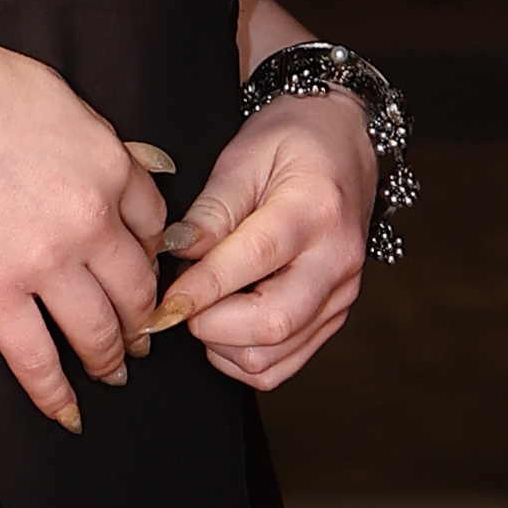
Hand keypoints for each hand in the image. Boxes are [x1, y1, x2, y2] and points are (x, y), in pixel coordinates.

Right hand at [0, 31, 170, 428]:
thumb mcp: (59, 95)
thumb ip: (100, 139)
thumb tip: (135, 166)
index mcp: (110, 168)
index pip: (154, 224)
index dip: (153, 254)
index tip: (147, 270)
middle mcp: (91, 222)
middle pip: (137, 287)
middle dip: (145, 318)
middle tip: (144, 337)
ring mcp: (45, 263)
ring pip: (98, 329)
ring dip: (112, 358)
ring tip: (116, 374)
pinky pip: (34, 356)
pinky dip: (55, 393)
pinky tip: (68, 415)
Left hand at [141, 94, 375, 389]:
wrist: (346, 144)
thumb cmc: (293, 142)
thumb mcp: (244, 158)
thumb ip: (209, 212)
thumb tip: (172, 254)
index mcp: (314, 210)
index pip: (252, 261)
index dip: (199, 289)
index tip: (161, 303)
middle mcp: (337, 260)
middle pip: (271, 325)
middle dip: (209, 326)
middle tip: (180, 303)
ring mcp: (340, 295)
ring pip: (273, 357)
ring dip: (221, 346)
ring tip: (203, 308)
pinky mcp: (334, 318)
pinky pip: (282, 364)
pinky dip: (242, 358)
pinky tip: (225, 327)